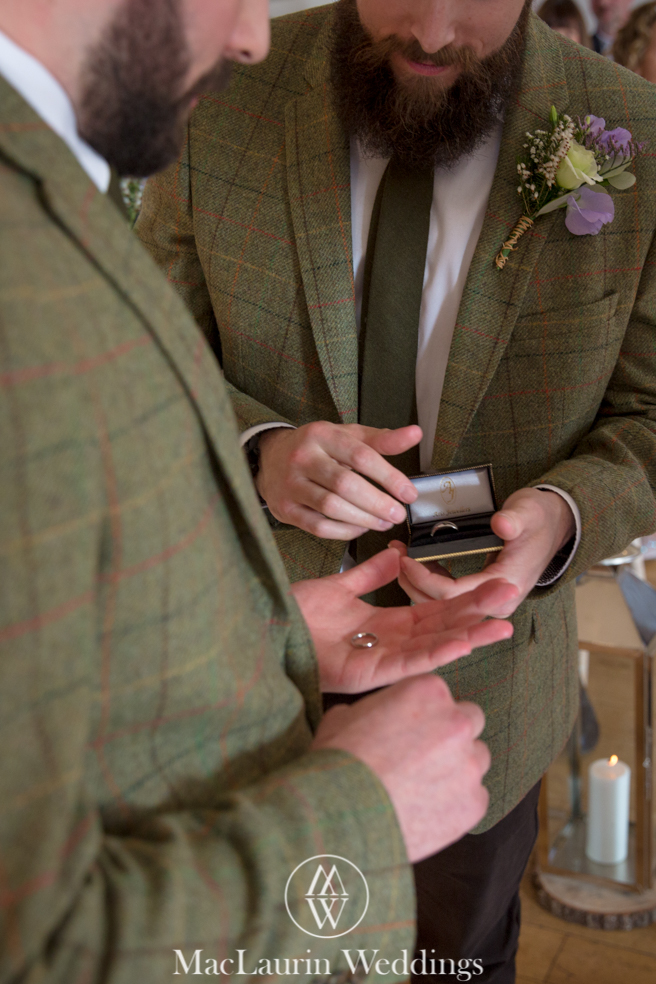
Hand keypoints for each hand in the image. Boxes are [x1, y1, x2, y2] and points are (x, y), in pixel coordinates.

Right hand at [256, 421, 420, 538]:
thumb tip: (415, 434)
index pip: (361, 456)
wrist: (270, 458)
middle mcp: (303, 457)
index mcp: (322, 435)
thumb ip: (381, 440)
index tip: (408, 493)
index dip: (389, 477)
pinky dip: (344, 531)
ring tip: (383, 522)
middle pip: (345, 484)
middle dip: (377, 503)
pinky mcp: (285, 508)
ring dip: (363, 519)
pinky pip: (318, 526)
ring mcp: (292, 484)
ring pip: (331, 507)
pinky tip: (360, 528)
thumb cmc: (317, 448)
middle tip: (398, 514)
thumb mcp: (347, 435)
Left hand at [291, 546, 515, 692]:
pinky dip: (438, 653)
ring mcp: (383, 661)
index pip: (435, 611)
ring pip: (435, 647)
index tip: (495, 584)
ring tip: (503, 624)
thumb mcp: (339, 587)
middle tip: (512, 593)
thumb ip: (369, 574)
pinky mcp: (370, 675)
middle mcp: (390, 644)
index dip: (465, 599)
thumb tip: (396, 553)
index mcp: (385, 625)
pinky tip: (463, 643)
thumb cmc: (296, 615)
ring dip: (470, 635)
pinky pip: (409, 663)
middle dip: (478, 612)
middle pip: (444, 627)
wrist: (265, 627)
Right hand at [312, 675, 490, 861]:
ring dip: (458, 768)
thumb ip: (374, 709)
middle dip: (451, 735)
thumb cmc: (339, 761)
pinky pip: (475, 797)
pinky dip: (457, 803)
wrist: (341, 812)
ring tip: (425, 786)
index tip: (411, 729)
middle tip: (424, 755)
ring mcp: (469, 764)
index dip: (426, 714)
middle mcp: (457, 722)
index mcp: (428, 691)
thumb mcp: (345, 716)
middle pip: (470, 721)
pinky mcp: (473, 803)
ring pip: (477, 759)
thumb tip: (372, 718)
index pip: (442, 696)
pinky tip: (428, 809)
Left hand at [394, 487, 575, 617]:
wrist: (554, 525)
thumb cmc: (540, 519)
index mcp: (506, 586)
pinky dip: (428, 577)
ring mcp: (486, 599)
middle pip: (440, 603)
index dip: (424, 579)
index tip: (405, 559)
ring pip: (440, 601)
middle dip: (412, 580)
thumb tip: (501, 524)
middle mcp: (495, 602)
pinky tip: (413, 560)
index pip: (453, 594)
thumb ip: (514, 520)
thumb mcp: (528, 512)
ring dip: (416, 580)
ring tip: (397, 555)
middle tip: (393, 555)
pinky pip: (447, 591)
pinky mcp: (479, 590)